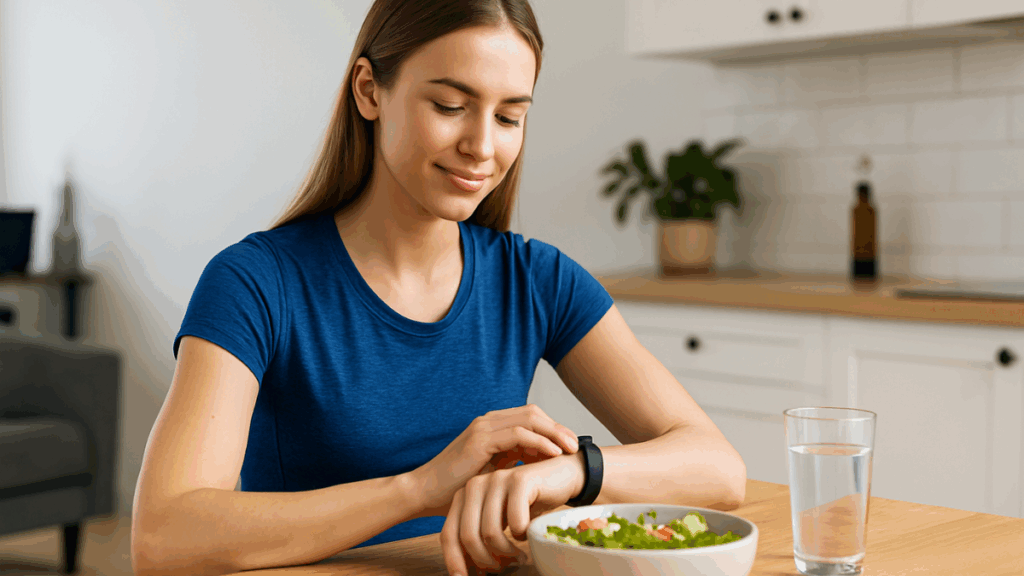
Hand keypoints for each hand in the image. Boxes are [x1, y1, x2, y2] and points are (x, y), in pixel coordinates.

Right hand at [411, 404, 578, 517]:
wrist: (425, 492)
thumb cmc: (456, 488)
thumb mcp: (492, 472)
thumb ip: (512, 463)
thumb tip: (539, 467)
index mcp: (492, 427)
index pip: (531, 417)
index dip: (553, 429)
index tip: (570, 446)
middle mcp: (489, 421)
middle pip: (534, 413)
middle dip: (558, 427)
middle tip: (576, 445)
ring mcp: (484, 427)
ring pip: (530, 419)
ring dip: (555, 432)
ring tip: (571, 448)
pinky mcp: (480, 439)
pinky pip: (519, 434)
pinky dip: (540, 442)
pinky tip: (554, 453)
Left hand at [441, 453, 585, 575]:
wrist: (562, 476)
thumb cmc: (527, 504)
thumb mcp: (497, 522)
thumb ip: (479, 538)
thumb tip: (463, 572)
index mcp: (464, 496)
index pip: (449, 534)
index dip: (455, 560)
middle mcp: (475, 485)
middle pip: (468, 536)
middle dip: (485, 560)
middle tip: (502, 567)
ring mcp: (497, 480)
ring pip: (490, 532)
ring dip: (506, 552)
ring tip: (518, 555)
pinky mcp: (520, 480)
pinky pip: (515, 523)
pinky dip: (522, 535)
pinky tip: (527, 533)